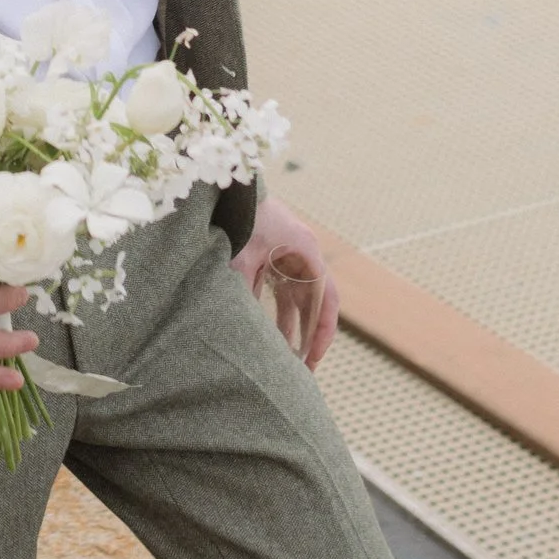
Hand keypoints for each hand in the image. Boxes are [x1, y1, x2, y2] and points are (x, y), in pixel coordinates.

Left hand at [239, 193, 339, 369]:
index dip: (323, 331)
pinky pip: (280, 292)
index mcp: (307, 254)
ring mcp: (289, 258)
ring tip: (285, 360)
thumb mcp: (241, 257)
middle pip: (314, 305)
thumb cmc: (241, 216)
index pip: (327, 299)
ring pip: (296, 302)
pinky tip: (266, 335)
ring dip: (291, 328)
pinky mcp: (273, 259)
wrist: (230, 189)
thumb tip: (243, 328)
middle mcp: (303, 258)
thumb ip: (245, 290)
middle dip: (309, 338)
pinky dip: (275, 313)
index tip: (314, 357)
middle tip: (302, 370)